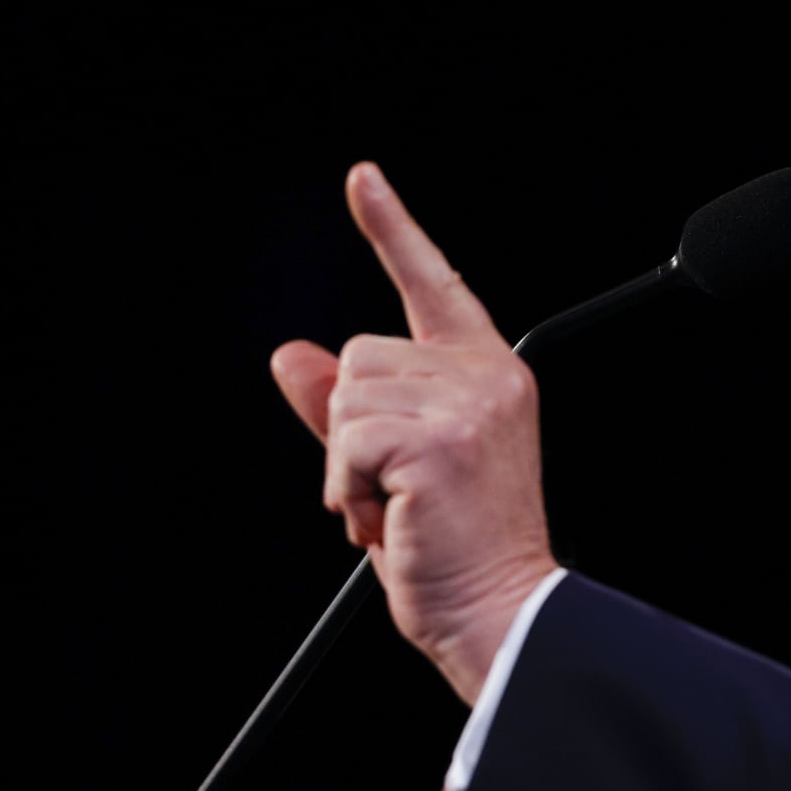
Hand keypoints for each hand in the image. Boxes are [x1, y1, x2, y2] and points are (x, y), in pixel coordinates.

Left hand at [269, 162, 557, 702]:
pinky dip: (346, 489)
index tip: (362, 178)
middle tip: (395, 492)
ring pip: (346, 398)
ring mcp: (466, 404)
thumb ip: (343, 408)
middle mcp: (485, 376)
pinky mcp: (437, 440)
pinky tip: (390, 517)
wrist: (499, 612)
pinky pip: (344, 441)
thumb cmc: (457, 548)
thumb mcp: (392, 466)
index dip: (392, 227)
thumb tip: (291, 356)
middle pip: (359, 357)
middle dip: (351, 432)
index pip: (433, 284)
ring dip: (346, 466)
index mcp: (486, 373)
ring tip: (396, 508)